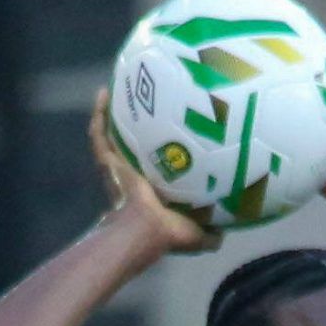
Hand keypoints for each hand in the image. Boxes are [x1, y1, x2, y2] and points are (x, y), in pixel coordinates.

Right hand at [88, 91, 218, 258]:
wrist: (148, 230)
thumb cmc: (171, 233)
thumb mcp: (198, 234)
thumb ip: (212, 233)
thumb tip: (226, 230)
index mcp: (153, 192)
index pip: (156, 169)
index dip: (162, 155)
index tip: (172, 137)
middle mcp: (134, 178)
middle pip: (133, 147)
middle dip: (137, 130)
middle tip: (147, 107)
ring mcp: (118, 169)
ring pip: (113, 136)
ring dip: (113, 116)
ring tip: (122, 92)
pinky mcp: (108, 162)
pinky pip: (100, 134)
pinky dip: (99, 114)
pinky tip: (105, 93)